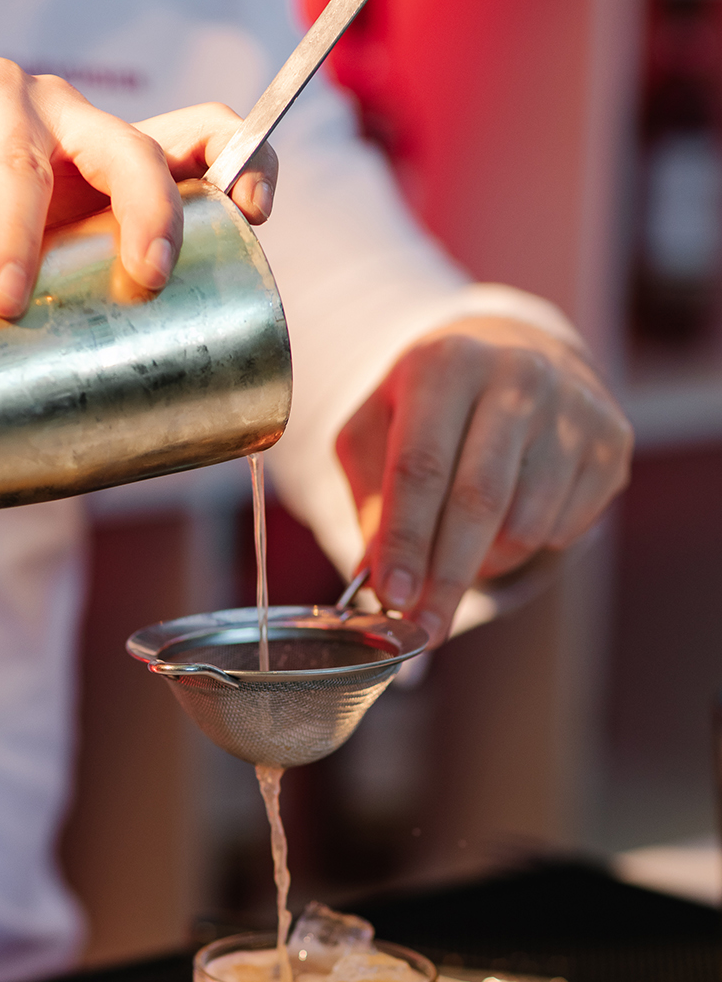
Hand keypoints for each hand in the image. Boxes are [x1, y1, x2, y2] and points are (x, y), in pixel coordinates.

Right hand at [0, 62, 275, 316]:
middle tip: (144, 276)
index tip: (255, 214)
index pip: (195, 138)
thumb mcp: (10, 279)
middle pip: (135, 148)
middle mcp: (62, 118)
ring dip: (19, 241)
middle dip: (153, 211)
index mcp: (98, 160)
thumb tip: (125, 430)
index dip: (240, 163)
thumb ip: (58, 310)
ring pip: (31, 163)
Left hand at [335, 315, 632, 646]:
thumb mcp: (379, 427)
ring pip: (526, 525)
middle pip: (479, 501)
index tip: (393, 596)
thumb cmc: (432, 402)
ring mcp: (573, 408)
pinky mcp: (611, 440)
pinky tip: (513, 512)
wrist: (519, 350)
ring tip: (464, 548)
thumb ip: (371, 496)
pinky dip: (529, 544)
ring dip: (486, 563)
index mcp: (446, 364)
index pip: (420, 468)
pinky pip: (565, 529)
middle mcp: (516, 376)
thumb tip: (376, 574)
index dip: (405, 540)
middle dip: (447, 579)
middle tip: (424, 631)